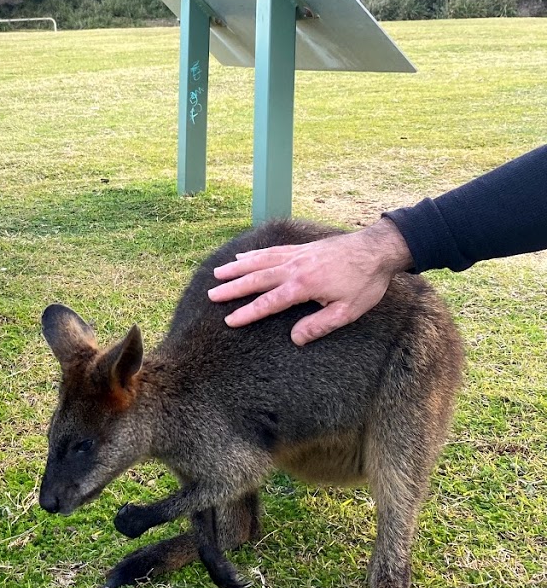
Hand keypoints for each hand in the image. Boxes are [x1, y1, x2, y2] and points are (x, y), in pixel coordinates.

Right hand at [207, 219, 412, 344]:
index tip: (230, 320)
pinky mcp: (301, 248)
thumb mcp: (347, 311)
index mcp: (304, 286)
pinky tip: (243, 256)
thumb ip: (319, 325)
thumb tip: (295, 339)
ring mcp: (296, 255)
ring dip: (237, 267)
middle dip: (233, 287)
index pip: (269, 302)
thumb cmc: (365, 282)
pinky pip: (271, 250)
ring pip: (260, 261)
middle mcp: (295, 268)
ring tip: (218, 273)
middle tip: (211, 295)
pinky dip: (254, 253)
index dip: (248, 312)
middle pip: (257, 278)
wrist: (376, 249)